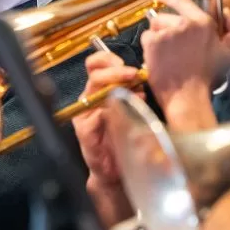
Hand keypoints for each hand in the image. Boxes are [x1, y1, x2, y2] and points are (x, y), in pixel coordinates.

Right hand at [75, 51, 142, 188]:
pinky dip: (109, 111)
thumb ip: (134, 90)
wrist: (114, 171)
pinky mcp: (84, 131)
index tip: (123, 62)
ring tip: (136, 93)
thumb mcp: (132, 108)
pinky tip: (124, 113)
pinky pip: (94, 115)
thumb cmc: (124, 137)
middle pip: (95, 74)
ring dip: (115, 87)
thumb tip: (146, 75)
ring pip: (94, 90)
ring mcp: (84, 115)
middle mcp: (89, 98)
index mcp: (99, 89)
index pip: (95, 64)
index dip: (106, 58)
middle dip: (115, 71)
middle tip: (133, 74)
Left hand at [141, 0, 229, 110]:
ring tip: (166, 54)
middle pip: (167, 16)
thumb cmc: (208, 76)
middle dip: (166, 27)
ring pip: (155, 26)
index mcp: (203, 23)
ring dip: (157, 37)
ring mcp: (167, 32)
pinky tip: (158, 58)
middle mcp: (184, 24)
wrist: (187, 96)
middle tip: (174, 47)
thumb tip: (226, 11)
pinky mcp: (152, 42)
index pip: (183, 2)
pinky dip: (149, 47)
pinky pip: (146, 37)